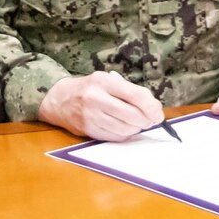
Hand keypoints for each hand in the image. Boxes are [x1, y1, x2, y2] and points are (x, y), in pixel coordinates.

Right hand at [37, 71, 164, 141]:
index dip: (151, 107)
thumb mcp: (107, 81)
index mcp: (103, 82)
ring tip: (135, 122)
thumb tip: (153, 108)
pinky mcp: (89, 130)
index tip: (158, 114)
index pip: (135, 95)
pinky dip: (125, 134)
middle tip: (150, 120)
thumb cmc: (90, 88)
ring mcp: (91, 116)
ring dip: (136, 128)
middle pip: (132, 115)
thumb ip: (129, 91)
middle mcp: (95, 98)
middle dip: (146, 120)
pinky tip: (123, 127)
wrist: (60, 100)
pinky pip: (115, 137)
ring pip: (125, 129)